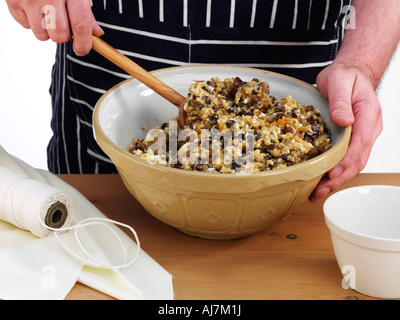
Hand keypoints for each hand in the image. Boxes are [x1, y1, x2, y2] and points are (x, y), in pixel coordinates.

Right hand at [6, 0, 103, 55]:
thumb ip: (86, 10)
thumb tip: (97, 33)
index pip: (81, 26)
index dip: (84, 44)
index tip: (83, 50)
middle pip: (59, 36)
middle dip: (64, 35)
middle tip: (64, 22)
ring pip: (41, 35)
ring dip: (47, 29)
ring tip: (48, 10)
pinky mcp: (12, 1)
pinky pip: (25, 25)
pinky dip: (31, 20)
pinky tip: (34, 4)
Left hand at [309, 62, 382, 201]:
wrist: (349, 74)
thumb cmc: (345, 76)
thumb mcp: (339, 80)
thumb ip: (340, 100)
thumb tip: (342, 120)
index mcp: (368, 114)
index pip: (360, 143)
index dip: (346, 160)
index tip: (331, 172)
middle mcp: (368, 128)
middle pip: (358, 159)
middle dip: (339, 177)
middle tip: (320, 191)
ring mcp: (362, 136)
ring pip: (353, 163)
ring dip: (337, 180)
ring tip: (318, 193)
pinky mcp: (352, 139)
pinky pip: (347, 159)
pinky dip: (335, 172)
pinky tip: (322, 181)